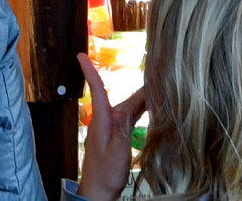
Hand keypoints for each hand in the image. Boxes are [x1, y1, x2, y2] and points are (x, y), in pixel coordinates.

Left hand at [76, 54, 145, 200]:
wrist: (98, 193)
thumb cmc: (105, 174)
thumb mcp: (116, 151)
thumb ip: (122, 129)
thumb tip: (125, 108)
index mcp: (102, 120)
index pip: (97, 90)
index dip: (89, 71)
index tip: (80, 55)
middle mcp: (107, 121)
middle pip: (125, 98)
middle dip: (141, 87)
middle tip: (159, 75)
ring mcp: (112, 128)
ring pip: (130, 107)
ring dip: (144, 99)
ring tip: (161, 88)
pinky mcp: (118, 136)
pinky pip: (131, 118)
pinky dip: (142, 111)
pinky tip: (153, 108)